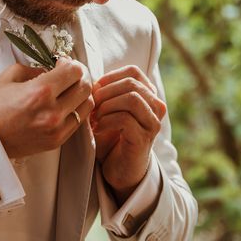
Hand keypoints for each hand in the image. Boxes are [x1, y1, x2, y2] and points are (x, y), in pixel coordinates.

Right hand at [0, 57, 93, 158]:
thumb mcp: (10, 75)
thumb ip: (35, 68)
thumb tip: (52, 69)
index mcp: (41, 91)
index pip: (75, 71)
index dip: (72, 63)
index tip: (62, 63)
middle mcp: (52, 111)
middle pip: (85, 87)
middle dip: (79, 76)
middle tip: (68, 74)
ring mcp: (56, 129)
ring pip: (87, 105)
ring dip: (81, 94)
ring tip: (68, 91)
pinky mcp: (56, 141)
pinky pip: (79, 121)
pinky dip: (76, 110)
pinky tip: (64, 105)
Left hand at [90, 65, 165, 203]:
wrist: (119, 168)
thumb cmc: (111, 136)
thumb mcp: (108, 109)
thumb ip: (103, 91)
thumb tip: (83, 74)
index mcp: (148, 95)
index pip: (134, 72)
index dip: (110, 77)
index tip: (95, 90)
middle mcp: (156, 107)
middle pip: (131, 83)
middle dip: (105, 92)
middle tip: (91, 106)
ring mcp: (152, 123)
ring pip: (132, 98)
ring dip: (107, 106)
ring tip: (95, 118)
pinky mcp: (144, 139)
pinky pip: (125, 119)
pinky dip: (106, 121)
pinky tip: (98, 129)